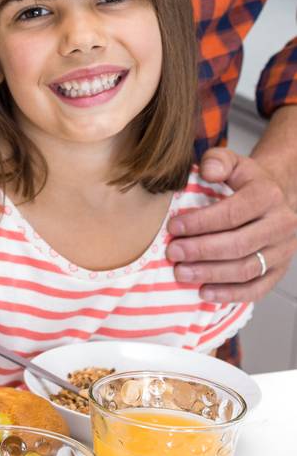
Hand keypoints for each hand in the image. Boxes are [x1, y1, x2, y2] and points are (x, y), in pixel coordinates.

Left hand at [166, 148, 296, 301]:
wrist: (277, 196)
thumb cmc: (247, 181)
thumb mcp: (233, 162)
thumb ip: (217, 160)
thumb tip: (207, 173)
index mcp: (267, 196)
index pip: (231, 213)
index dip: (200, 222)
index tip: (172, 228)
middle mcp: (281, 225)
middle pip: (238, 244)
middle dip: (201, 251)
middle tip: (172, 253)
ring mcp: (283, 251)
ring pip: (246, 269)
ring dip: (211, 274)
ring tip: (181, 273)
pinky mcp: (279, 271)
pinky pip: (257, 288)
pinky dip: (230, 294)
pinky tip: (204, 292)